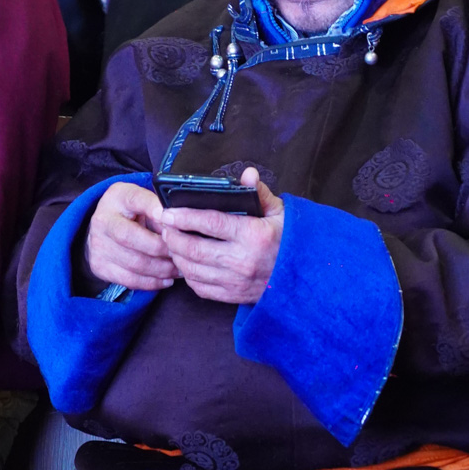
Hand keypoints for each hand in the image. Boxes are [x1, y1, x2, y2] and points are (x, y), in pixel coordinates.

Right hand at [86, 182, 175, 290]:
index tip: (172, 219)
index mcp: (117, 197)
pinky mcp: (99, 265)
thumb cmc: (132, 212)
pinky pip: (129, 279)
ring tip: (179, 268)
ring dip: (161, 269)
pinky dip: (152, 282)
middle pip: (131, 237)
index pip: (136, 200)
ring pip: (133, 262)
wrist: (104, 228)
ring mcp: (98, 245)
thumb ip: (159, 210)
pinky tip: (167, 279)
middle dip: (161, 248)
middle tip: (181, 253)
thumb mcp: (143, 201)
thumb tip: (181, 226)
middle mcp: (103, 220)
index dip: (154, 209)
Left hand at [160, 167, 284, 303]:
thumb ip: (259, 193)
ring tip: (170, 242)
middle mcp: (242, 260)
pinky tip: (185, 262)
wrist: (304, 278)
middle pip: (195, 249)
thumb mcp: (280, 214)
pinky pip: (200, 288)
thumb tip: (247, 173)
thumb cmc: (289, 241)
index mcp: (254, 235)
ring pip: (193, 270)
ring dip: (176, 256)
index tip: (168, 212)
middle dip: (173, 237)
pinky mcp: (232, 296)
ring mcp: (236, 281)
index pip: (212, 224)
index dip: (186, 217)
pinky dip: (187, 275)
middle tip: (163, 227)